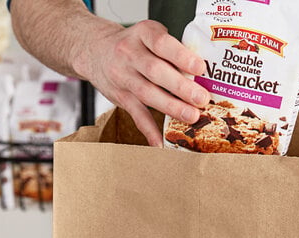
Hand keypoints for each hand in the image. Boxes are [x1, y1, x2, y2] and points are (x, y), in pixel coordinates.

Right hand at [79, 20, 209, 146]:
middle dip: (180, 87)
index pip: (161, 43)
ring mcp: (123, 76)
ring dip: (171, 107)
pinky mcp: (120, 97)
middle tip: (201, 99)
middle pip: (155, 71)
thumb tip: (203, 76)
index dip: (181, 56)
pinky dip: (149, 130)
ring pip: (147, 93)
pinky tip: (160, 142)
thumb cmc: (134, 46)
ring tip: (192, 116)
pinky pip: (136, 114)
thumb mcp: (150, 37)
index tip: (199, 68)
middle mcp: (130, 53)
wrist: (95, 50)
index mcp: (143, 34)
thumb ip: (171, 52)